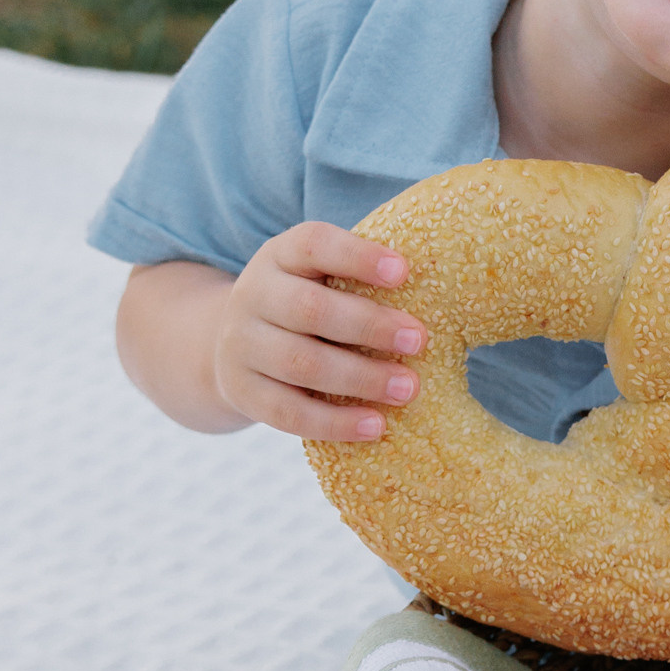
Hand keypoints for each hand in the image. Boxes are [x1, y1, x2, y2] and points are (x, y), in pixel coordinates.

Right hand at [211, 223, 429, 443]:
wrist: (231, 341)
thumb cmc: (306, 301)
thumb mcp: (317, 274)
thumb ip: (358, 274)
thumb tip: (437, 282)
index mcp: (280, 255)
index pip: (313, 244)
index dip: (358, 256)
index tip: (404, 271)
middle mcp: (253, 294)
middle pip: (309, 309)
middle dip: (370, 325)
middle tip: (420, 341)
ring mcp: (241, 345)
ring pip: (300, 363)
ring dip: (360, 378)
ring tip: (408, 389)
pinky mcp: (242, 392)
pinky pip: (287, 412)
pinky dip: (335, 423)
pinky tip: (376, 426)